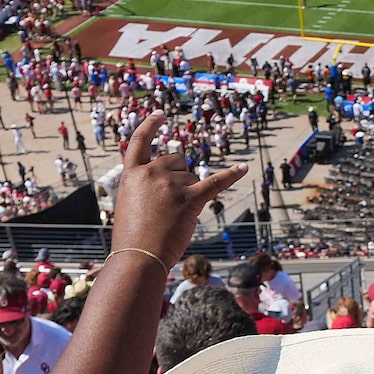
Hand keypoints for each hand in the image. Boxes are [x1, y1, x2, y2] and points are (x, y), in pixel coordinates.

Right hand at [109, 113, 246, 265]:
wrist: (138, 258)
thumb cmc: (133, 238)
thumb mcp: (129, 204)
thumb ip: (144, 187)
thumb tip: (172, 184)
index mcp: (131, 174)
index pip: (139, 142)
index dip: (150, 125)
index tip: (160, 114)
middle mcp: (150, 173)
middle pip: (177, 160)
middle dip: (181, 177)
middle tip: (170, 205)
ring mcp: (171, 185)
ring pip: (193, 176)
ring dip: (191, 193)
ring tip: (176, 217)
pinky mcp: (190, 199)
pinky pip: (214, 183)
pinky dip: (230, 176)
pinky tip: (244, 168)